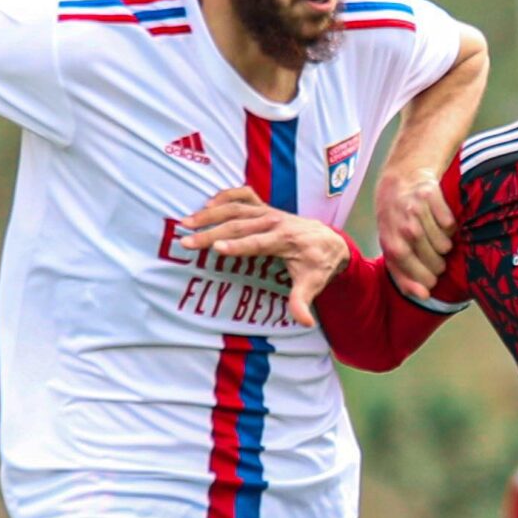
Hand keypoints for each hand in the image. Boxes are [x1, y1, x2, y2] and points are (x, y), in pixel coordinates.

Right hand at [178, 187, 352, 327]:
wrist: (331, 241)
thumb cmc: (318, 264)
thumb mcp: (313, 284)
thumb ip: (303, 302)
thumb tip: (304, 322)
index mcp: (285, 240)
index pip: (257, 242)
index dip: (237, 245)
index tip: (216, 248)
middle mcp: (275, 222)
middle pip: (239, 225)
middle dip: (211, 232)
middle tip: (187, 241)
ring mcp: (268, 212)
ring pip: (236, 208)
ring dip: (210, 214)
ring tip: (186, 222)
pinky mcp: (264, 208)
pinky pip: (243, 195)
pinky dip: (225, 196)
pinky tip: (207, 204)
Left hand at [375, 167, 455, 294]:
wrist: (402, 178)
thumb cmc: (396, 218)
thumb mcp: (391, 244)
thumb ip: (402, 273)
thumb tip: (423, 296)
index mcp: (390, 239)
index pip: (407, 267)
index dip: (422, 278)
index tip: (432, 284)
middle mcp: (402, 224)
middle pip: (432, 259)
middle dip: (438, 266)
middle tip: (438, 263)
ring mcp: (416, 209)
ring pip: (444, 244)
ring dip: (446, 247)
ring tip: (440, 242)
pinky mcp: (432, 196)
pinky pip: (450, 224)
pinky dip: (450, 227)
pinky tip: (441, 223)